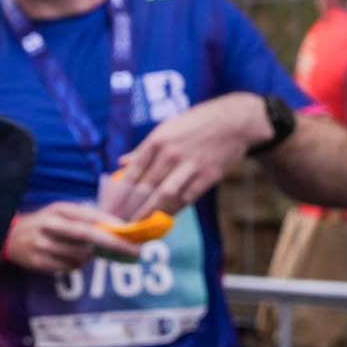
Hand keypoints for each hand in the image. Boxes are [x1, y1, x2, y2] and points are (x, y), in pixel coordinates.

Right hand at [4, 200, 140, 272]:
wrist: (9, 238)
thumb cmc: (45, 225)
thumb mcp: (60, 214)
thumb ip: (85, 218)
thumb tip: (119, 228)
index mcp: (58, 209)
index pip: (89, 215)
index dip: (112, 223)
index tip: (131, 232)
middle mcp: (49, 225)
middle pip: (87, 234)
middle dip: (114, 243)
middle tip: (136, 252)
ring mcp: (41, 244)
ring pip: (80, 255)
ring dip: (90, 256)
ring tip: (85, 252)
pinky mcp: (37, 261)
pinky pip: (68, 268)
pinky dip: (76, 265)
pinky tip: (70, 259)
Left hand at [116, 92, 268, 214]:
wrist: (234, 121)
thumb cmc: (195, 124)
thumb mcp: (166, 128)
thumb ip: (144, 149)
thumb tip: (121, 163)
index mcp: (157, 140)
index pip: (134, 171)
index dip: (121, 192)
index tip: (112, 206)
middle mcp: (171, 154)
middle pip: (147, 186)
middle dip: (133, 206)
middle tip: (123, 222)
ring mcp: (191, 165)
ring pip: (166, 195)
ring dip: (152, 212)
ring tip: (141, 225)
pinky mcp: (209, 176)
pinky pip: (188, 197)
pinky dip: (176, 208)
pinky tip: (166, 217)